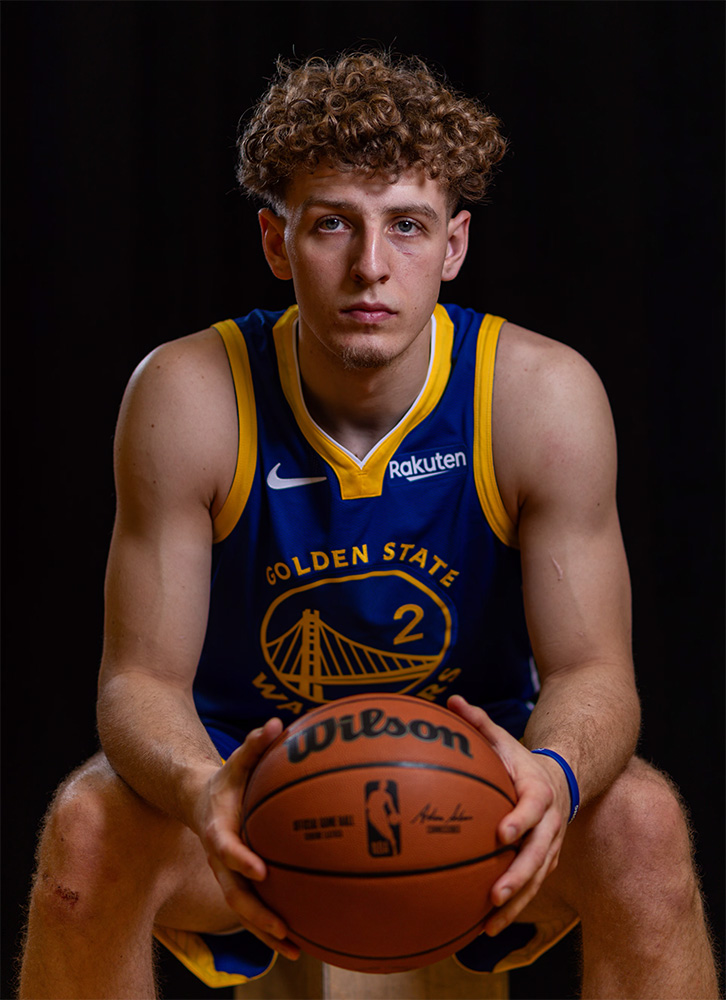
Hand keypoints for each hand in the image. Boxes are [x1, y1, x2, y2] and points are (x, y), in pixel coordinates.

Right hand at [194, 718, 300, 958]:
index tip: (260, 869)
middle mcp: (220, 859)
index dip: (241, 859)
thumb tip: (275, 723)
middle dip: (257, 913)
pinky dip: (271, 928)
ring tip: (297, 950)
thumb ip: (253, 745)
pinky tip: (300, 943)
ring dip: (267, 932)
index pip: (226, 848)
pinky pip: (254, 909)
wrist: (198, 802)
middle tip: (282, 927)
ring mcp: (227, 875)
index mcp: (217, 830)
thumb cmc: (225, 780)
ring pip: (243, 910)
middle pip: (234, 893)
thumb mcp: (235, 761)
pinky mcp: (238, 883)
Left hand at [447, 695, 570, 935]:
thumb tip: (450, 700)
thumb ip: (479, 722)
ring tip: (489, 923)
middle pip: (538, 854)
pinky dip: (513, 910)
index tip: (501, 834)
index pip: (533, 808)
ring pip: (537, 880)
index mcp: (539, 792)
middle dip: (519, 876)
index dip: (519, 821)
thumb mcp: (503, 740)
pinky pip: (531, 890)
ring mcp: (550, 847)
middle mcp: (549, 824)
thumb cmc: (519, 761)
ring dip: (516, 904)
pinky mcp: (544, 864)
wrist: (561, 780)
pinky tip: (485, 927)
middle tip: (496, 893)